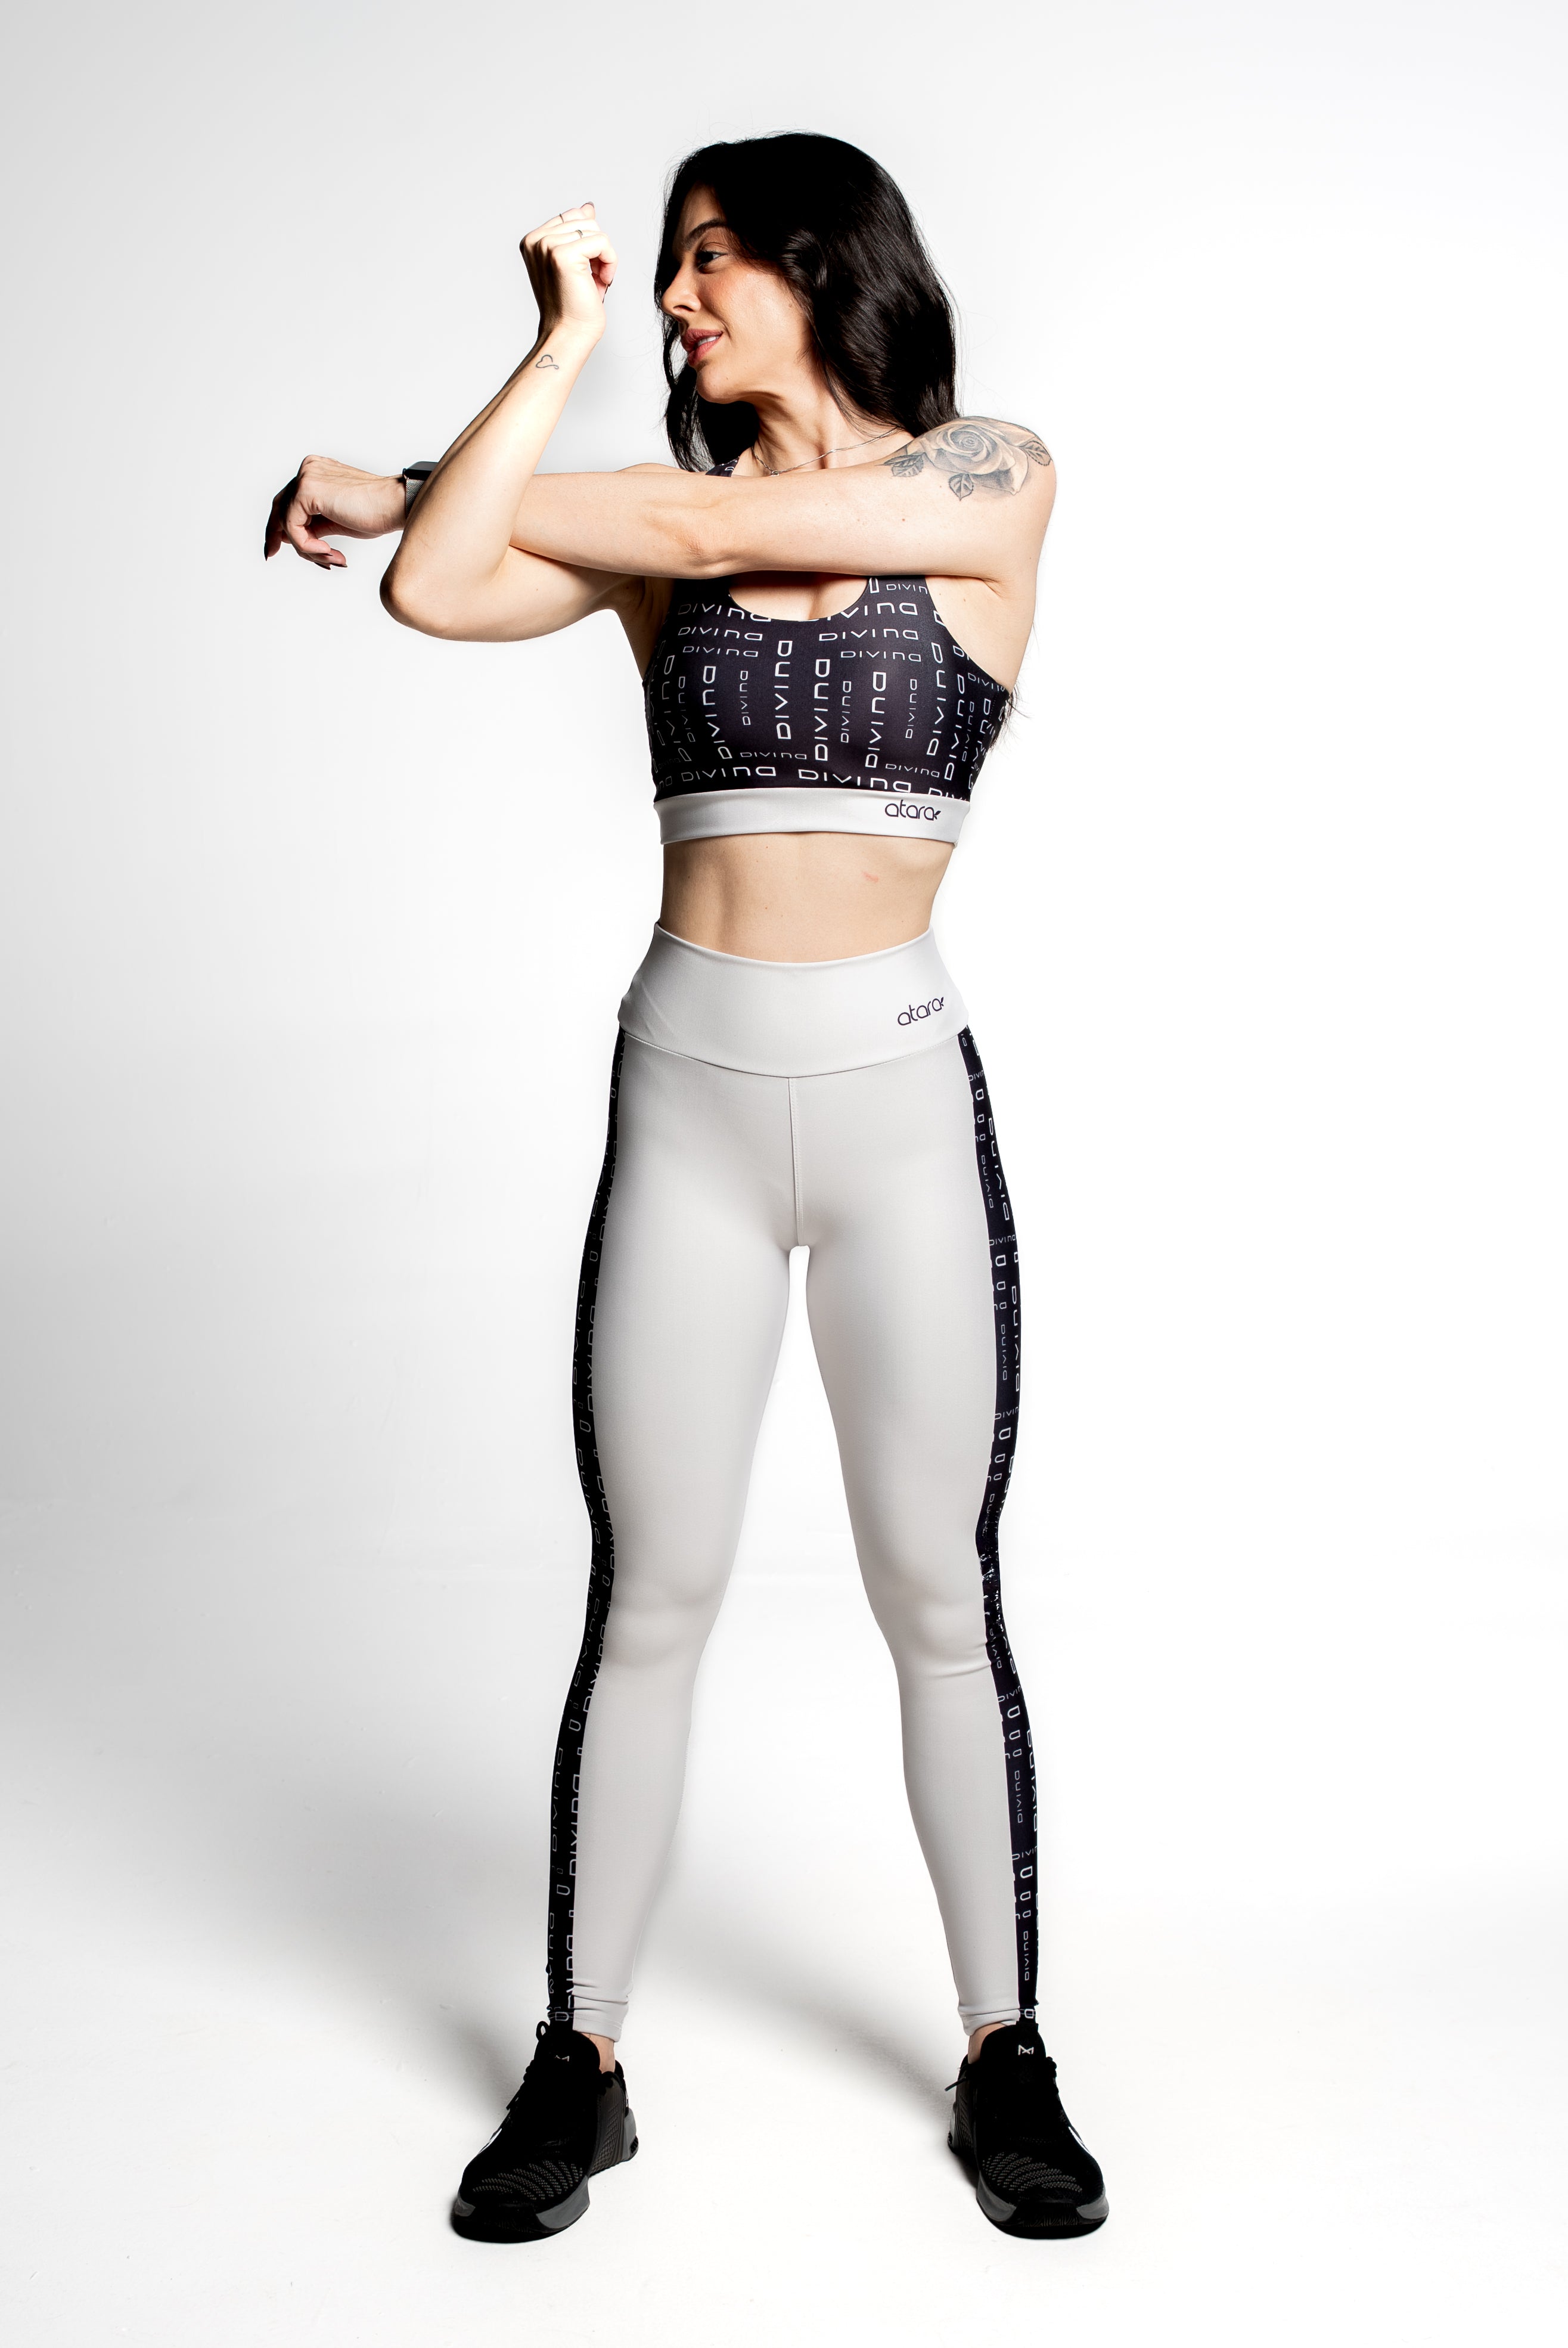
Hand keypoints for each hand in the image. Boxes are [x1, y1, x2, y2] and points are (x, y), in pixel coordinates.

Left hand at [264, 456, 406, 569]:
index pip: (288, 500)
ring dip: (306, 548)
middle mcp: (308, 469)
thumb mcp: (336, 521)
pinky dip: (307, 545)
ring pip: (286, 521)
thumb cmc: (375, 514)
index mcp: (316, 472)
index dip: (278, 525)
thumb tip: (291, 538)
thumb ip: (313, 523)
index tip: (276, 547)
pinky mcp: (307, 489)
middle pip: (279, 507)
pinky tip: (328, 551)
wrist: (395, 506)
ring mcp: (306, 476)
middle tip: (271, 554)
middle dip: (275, 535)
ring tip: (332, 558)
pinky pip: (292, 526)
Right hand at [520, 202, 616, 348]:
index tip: (584, 270)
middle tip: (592, 278)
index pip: (572, 217)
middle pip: (585, 220)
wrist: (569, 334)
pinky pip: (602, 242)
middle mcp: (536, 240)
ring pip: (595, 228)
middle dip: (597, 249)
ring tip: (595, 280)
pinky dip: (610, 263)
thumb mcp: (576, 261)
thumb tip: (588, 206)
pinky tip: (602, 282)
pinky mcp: (562, 255)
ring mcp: (547, 246)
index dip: (587, 241)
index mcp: (533, 240)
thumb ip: (578, 232)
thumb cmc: (572, 305)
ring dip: (604, 256)